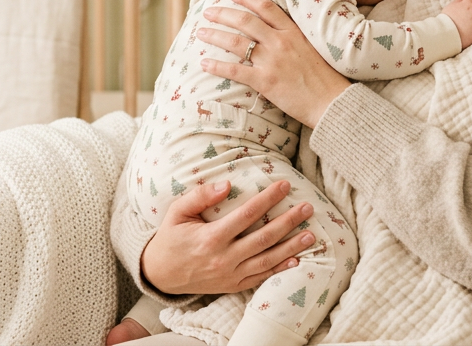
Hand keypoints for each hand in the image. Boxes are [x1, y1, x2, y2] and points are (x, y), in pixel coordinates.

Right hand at [141, 179, 315, 294]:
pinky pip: (261, 278)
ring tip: (311, 235)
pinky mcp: (233, 285)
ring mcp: (230, 275)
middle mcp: (224, 258)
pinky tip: (296, 260)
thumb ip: (200, 196)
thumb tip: (226, 184)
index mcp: (211, 237)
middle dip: (288, 222)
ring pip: (267, 260)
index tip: (284, 185)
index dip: (267, 199)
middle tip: (308, 208)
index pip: (247, 215)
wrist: (161, 274)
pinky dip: (279, 269)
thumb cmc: (171, 238)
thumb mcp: (177, 212)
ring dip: (291, 247)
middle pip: (264, 238)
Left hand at [197, 0, 350, 127]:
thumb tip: (278, 31)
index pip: (265, 6)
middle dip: (223, 13)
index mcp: (294, 31)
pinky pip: (235, 71)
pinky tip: (204, 63)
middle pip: (245, 21)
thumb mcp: (313, 48)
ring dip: (215, 36)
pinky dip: (217, 66)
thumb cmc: (326, 78)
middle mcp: (281, 42)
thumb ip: (294, 37)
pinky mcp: (266, 81)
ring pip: (236, 42)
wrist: (334, 102)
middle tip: (208, 11)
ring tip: (201, 33)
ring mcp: (272, 61)